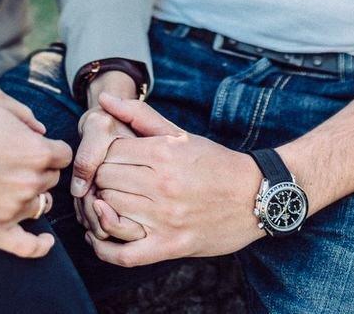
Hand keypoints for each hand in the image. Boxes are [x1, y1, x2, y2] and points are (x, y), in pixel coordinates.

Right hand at [0, 86, 70, 257]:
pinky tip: (45, 242)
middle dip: (39, 170)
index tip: (33, 147)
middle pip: (51, 180)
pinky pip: (28, 247)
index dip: (50, 149)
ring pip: (39, 206)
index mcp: (36, 151)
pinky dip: (40, 246)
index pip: (63, 155)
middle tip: (14, 163)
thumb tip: (40, 130)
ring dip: (32, 197)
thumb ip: (24, 113)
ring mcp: (11, 210)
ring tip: (12, 188)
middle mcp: (29, 183)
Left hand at [86, 93, 264, 265]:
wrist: (255, 196)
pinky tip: (98, 237)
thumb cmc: (215, 162)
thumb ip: (140, 115)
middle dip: (100, 180)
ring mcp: (165, 218)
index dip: (103, 155)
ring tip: (105, 202)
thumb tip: (104, 98)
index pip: (109, 152)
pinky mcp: (170, 246)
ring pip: (109, 212)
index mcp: (163, 153)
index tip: (108, 160)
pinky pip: (123, 254)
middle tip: (104, 182)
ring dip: (101, 208)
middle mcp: (162, 185)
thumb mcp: (180, 134)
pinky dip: (104, 248)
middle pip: (105, 181)